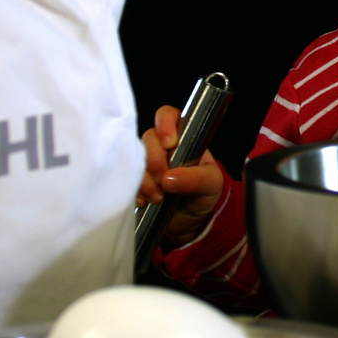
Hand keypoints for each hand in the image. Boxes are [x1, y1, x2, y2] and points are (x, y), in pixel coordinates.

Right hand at [136, 104, 223, 246]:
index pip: (169, 116)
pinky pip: (126, 179)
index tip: (169, 144)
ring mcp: (146, 162)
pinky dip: (135, 191)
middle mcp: (162, 146)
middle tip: (163, 181)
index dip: (165, 124)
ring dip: (144, 179)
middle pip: (148, 138)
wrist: (192, 222)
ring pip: (135, 158)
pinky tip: (145, 202)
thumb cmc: (205, 193)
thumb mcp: (211, 184)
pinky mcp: (136, 180)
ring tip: (158, 197)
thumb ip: (195, 178)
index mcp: (184, 138)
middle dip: (154, 160)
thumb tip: (168, 178)